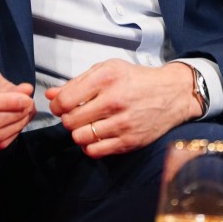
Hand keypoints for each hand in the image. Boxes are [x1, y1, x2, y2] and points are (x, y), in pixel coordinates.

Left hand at [46, 60, 201, 157]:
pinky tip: (96, 136)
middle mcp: (114, 100)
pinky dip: (90, 146)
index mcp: (106, 78)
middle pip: (70, 121)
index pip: (65, 100)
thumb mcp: (107, 70)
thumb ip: (77, 82)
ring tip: (87, 125)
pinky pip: (95, 151)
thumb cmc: (137, 80)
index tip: (60, 106)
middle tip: (75, 115)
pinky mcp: (129, 141)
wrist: (171, 94)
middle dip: (68, 119)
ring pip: (80, 138)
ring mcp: (122, 123)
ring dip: (78, 133)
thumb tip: (51, 95)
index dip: (57, 105)